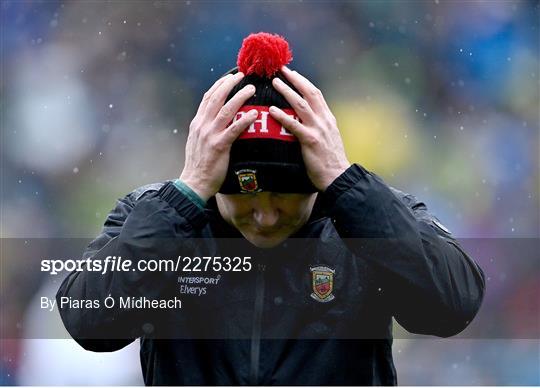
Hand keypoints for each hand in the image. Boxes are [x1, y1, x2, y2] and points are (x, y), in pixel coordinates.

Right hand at [179, 72, 257, 200]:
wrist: (194, 183)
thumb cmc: (198, 165)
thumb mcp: (197, 142)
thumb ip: (206, 129)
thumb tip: (216, 120)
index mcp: (197, 123)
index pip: (208, 97)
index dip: (220, 85)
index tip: (230, 76)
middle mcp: (202, 125)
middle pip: (217, 98)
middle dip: (230, 84)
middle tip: (242, 75)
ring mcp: (210, 134)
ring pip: (227, 109)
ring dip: (240, 96)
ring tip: (251, 89)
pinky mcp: (220, 146)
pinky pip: (234, 129)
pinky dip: (244, 119)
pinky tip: (254, 113)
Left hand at [268, 67, 349, 190]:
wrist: (338, 176)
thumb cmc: (330, 161)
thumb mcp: (328, 138)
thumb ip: (318, 127)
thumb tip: (305, 120)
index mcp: (328, 118)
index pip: (315, 94)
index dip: (303, 81)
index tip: (292, 73)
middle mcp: (324, 120)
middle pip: (309, 92)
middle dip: (295, 79)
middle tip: (281, 70)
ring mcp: (317, 129)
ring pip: (301, 104)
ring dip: (287, 91)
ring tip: (274, 83)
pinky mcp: (310, 140)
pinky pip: (294, 125)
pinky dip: (283, 115)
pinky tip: (272, 110)